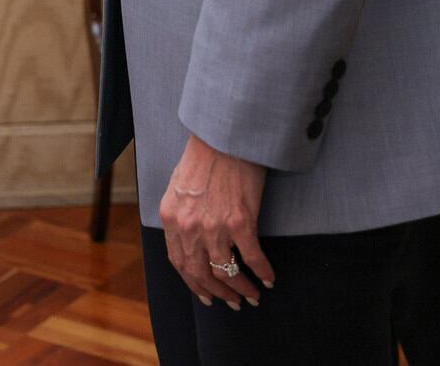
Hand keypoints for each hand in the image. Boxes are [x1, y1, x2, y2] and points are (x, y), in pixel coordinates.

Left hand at [160, 133, 272, 309]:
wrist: (224, 137)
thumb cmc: (203, 158)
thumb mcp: (178, 187)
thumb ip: (180, 214)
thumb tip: (188, 237)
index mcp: (170, 218)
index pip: (179, 262)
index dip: (193, 283)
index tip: (206, 295)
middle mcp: (189, 227)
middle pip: (200, 273)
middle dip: (217, 293)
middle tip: (232, 303)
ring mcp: (214, 226)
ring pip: (225, 272)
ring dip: (240, 289)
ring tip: (251, 297)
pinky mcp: (240, 222)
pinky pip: (252, 257)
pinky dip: (262, 272)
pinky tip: (268, 279)